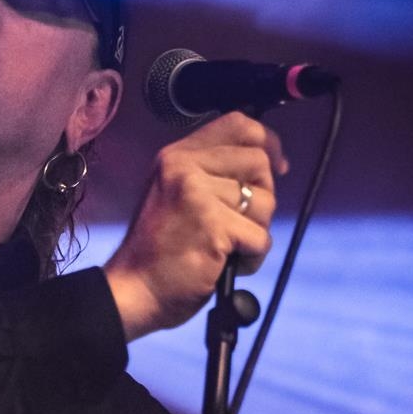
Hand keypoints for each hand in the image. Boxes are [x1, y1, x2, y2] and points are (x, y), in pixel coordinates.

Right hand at [104, 112, 287, 339]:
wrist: (135, 289)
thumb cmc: (159, 250)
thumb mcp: (177, 194)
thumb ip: (212, 173)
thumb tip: (272, 162)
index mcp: (177, 155)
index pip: (239, 124)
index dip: (267, 142)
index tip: (277, 167)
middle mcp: (185, 167)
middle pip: (259, 163)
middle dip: (263, 197)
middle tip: (240, 224)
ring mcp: (198, 195)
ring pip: (264, 202)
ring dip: (256, 232)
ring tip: (227, 248)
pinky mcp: (213, 226)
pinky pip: (260, 237)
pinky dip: (252, 258)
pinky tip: (227, 264)